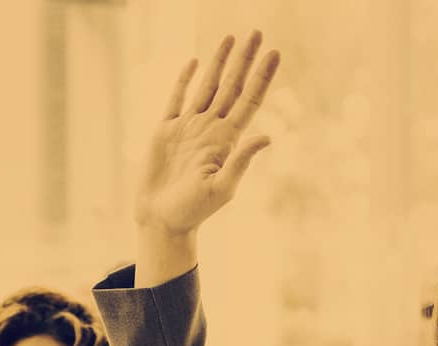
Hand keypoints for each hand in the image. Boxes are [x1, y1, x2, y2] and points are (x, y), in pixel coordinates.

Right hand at [135, 31, 279, 238]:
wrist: (161, 220)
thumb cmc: (193, 210)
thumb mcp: (222, 188)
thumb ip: (242, 161)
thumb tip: (267, 135)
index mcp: (227, 140)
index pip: (249, 100)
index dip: (263, 76)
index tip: (276, 53)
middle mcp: (211, 129)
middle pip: (232, 86)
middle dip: (245, 59)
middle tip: (257, 33)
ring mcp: (188, 128)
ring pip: (207, 87)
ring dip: (219, 62)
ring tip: (230, 38)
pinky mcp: (165, 132)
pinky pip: (177, 99)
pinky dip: (185, 80)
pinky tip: (194, 63)